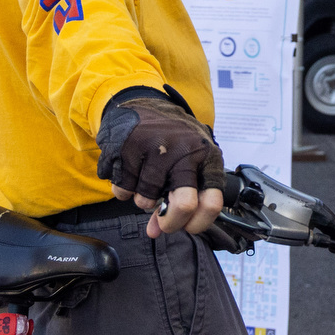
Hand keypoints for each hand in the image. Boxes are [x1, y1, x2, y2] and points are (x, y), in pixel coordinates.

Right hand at [96, 94, 227, 237]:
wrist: (141, 103)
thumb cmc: (170, 139)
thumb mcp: (185, 163)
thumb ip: (175, 200)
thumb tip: (156, 232)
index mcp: (207, 156)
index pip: (213, 202)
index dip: (199, 223)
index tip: (188, 227)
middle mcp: (186, 150)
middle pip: (185, 205)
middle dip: (170, 222)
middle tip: (162, 222)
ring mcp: (156, 147)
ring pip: (146, 200)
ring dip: (141, 199)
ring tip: (143, 181)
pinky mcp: (129, 146)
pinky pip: (122, 188)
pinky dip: (122, 188)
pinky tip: (128, 172)